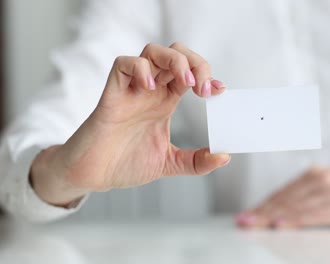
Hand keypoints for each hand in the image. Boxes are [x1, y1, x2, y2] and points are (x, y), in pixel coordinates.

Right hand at [31, 42, 230, 206]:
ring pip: (152, 52)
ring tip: (185, 83)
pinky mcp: (112, 95)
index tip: (219, 91)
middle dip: (195, 62)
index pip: (189, 73)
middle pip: (175, 54)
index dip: (207, 75)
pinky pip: (122, 65)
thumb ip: (196, 161)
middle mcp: (150, 91)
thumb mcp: (170, 163)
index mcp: (165, 101)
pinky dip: (138, 68)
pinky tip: (149, 87)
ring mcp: (131, 91)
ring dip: (174, 60)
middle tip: (204, 89)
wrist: (94, 175)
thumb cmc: (126, 163)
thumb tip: (224, 157)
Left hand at [236, 167, 329, 228]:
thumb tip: (282, 212)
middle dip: (262, 212)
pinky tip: (283, 225)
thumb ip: (310, 196)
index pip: (282, 193)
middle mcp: (321, 180)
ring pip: (296, 207)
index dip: (262, 206)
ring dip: (273, 217)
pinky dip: (297, 220)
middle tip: (243, 223)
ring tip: (255, 225)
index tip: (246, 216)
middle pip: (285, 200)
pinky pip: (316, 215)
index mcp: (315, 175)